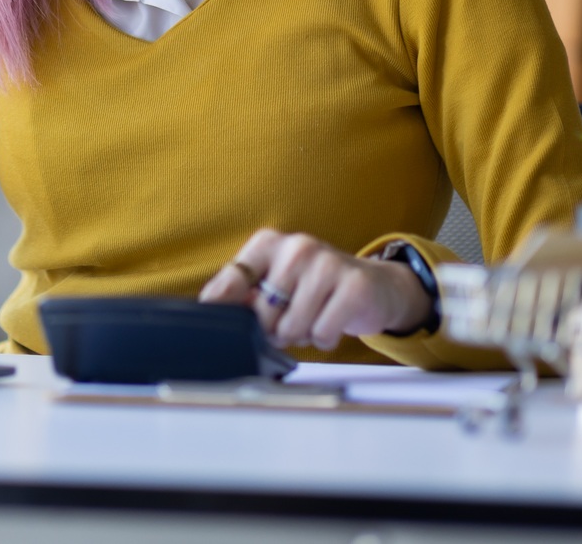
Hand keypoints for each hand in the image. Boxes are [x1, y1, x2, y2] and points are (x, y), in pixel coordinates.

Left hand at [198, 229, 432, 350]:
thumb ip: (241, 291)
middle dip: (274, 329)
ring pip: (292, 328)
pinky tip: (333, 322)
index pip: (232, 279)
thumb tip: (208, 306)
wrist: (373, 285)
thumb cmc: (314, 286)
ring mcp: (327, 264)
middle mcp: (296, 247)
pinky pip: (322, 334)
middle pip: (262, 315)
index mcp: (269, 243)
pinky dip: (325, 339)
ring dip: (301, 335)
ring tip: (313, 317)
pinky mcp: (353, 286)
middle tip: (291, 318)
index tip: (223, 322)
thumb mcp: (274, 280)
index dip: (224, 308)